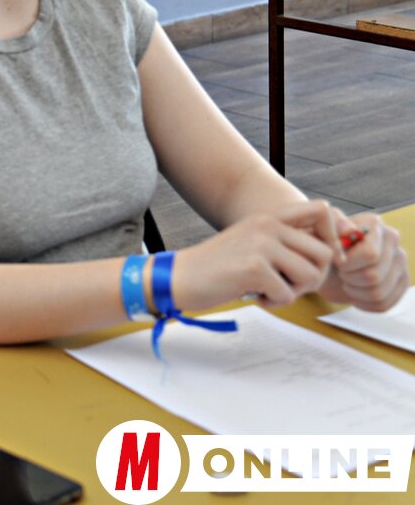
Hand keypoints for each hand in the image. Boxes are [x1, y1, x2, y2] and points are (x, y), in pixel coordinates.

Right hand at [171, 199, 342, 310]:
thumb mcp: (252, 241)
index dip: (333, 237)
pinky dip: (274, 302)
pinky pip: (288, 294)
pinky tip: (253, 295)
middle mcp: (268, 225)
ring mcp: (262, 245)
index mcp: (269, 217)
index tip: (325, 260)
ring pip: (311, 276)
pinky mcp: (255, 268)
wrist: (180, 276)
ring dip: (294, 291)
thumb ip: (283, 241)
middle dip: (313, 277)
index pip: (322, 211)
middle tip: (288, 284)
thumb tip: (327, 253)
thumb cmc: (218, 266)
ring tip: (268, 290)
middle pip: (324, 254)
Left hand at [319, 213, 408, 310]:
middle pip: (374, 276)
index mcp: (373, 224)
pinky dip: (363, 303)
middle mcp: (392, 240)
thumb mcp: (319, 233)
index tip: (336, 262)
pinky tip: (354, 293)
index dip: (349, 264)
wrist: (326, 263)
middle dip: (349, 278)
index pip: (370, 255)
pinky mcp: (401, 282)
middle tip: (340, 272)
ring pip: (379, 292)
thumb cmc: (321, 246)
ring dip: (355, 292)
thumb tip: (347, 229)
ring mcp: (400, 262)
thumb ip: (331, 228)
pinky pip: (384, 304)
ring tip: (346, 281)